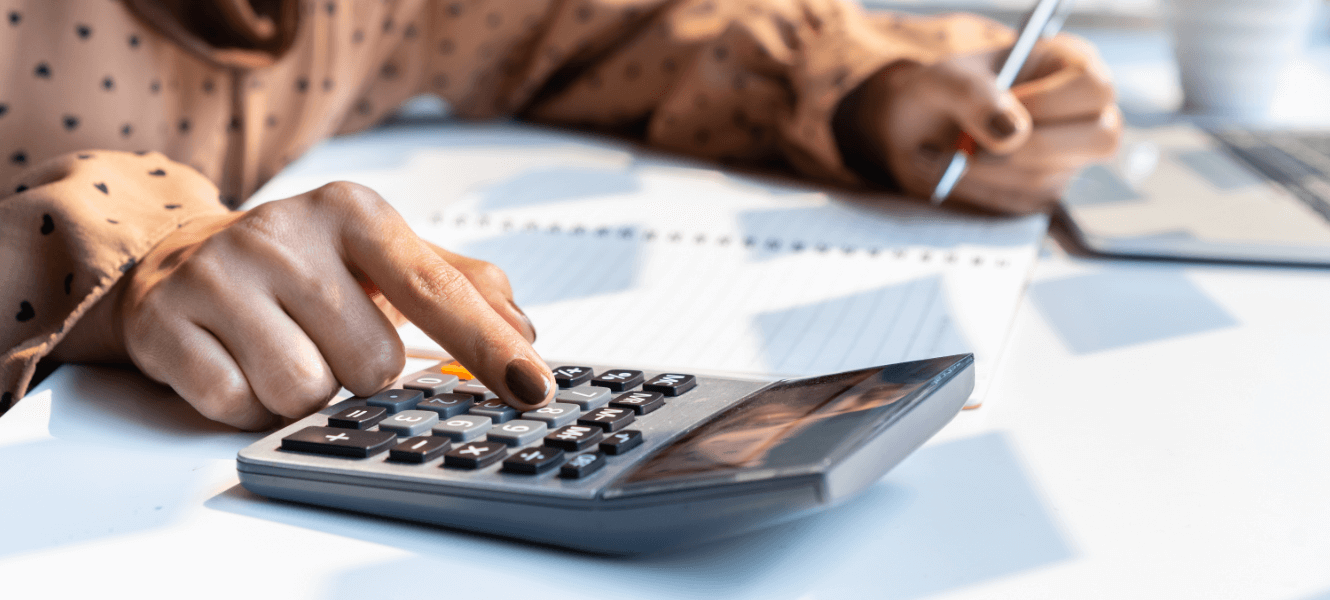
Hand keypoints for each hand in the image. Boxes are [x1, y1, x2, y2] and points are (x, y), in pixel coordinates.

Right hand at [52, 182, 551, 429]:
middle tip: (329, 337)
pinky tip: (239, 361)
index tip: (534, 388)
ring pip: (304, 393)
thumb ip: (461, 285)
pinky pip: (239, 408)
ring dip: (304, 392)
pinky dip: (249, 404)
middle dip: (359, 371)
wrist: (179, 258)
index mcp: (352, 212)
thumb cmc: (305, 264)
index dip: (490, 347)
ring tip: (283, 347)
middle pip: (372, 364)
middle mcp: (285, 233)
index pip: (437, 291)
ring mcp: (218, 276)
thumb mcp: (383, 255)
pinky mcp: (165, 324)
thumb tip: (525, 330)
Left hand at [853, 33, 1121, 213]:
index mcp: (1069, 67)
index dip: (1048, 103)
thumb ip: (974, 95)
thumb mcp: (944, 80)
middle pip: (1100, 138)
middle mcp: (1082, 114)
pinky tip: (955, 171)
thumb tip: (1013, 133)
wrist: (917, 130)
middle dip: (1028, 149)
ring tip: (944, 153)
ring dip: (987, 173)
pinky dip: (981, 191)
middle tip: (971, 145)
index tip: (1000, 106)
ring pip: (1050, 178)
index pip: (1093, 87)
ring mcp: (1068, 159)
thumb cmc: (942, 93)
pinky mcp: (1045, 194)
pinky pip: (1024, 204)